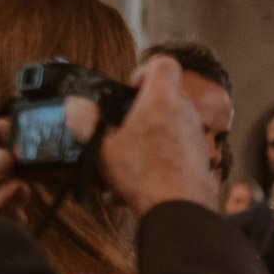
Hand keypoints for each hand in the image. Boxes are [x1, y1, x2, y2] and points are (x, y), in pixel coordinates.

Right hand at [97, 55, 216, 216]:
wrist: (178, 210)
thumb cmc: (144, 175)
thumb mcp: (102, 146)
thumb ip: (85, 122)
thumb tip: (74, 107)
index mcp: (163, 99)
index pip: (164, 63)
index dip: (144, 70)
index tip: (129, 89)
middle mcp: (186, 114)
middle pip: (163, 98)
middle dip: (138, 113)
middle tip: (118, 130)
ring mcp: (195, 137)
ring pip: (166, 129)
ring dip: (143, 142)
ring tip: (119, 167)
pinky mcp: (198, 160)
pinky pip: (172, 153)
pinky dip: (153, 164)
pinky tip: (130, 188)